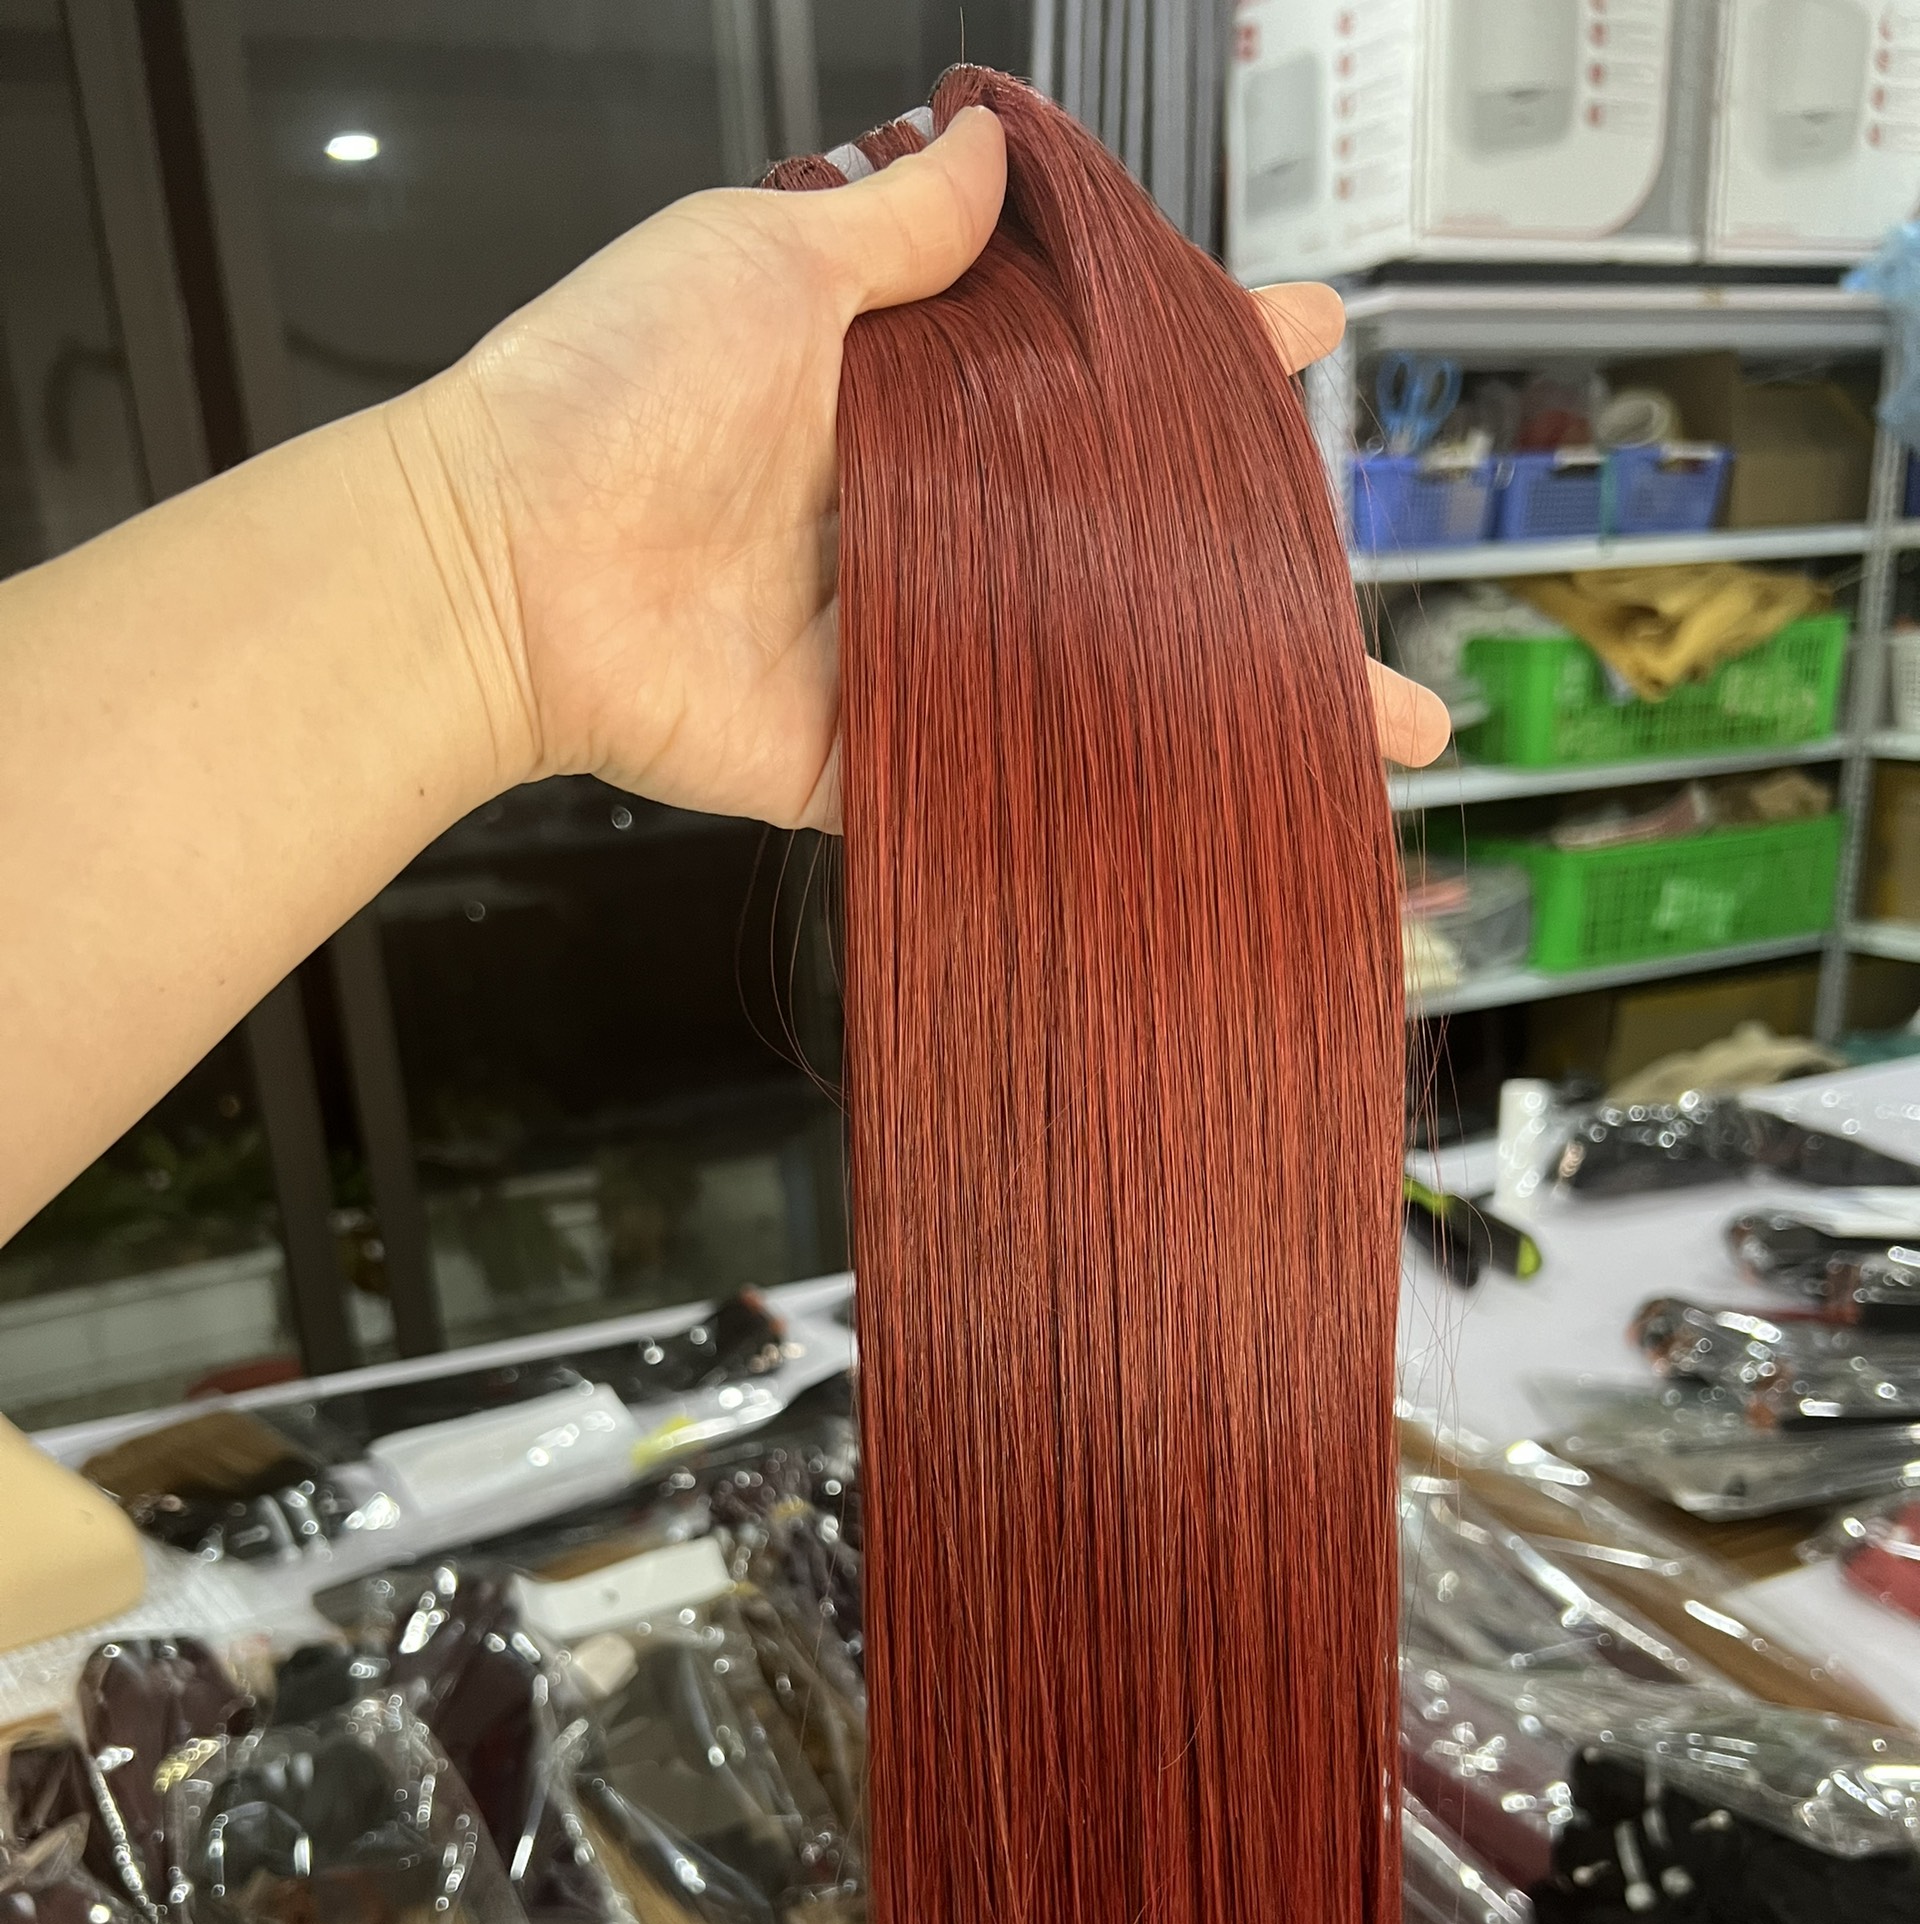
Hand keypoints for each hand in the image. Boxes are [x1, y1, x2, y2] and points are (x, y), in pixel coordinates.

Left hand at [400, 111, 1446, 832]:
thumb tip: (983, 146)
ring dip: (1227, 698)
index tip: (1306, 343)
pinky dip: (1120, 798)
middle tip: (1359, 582)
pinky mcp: (884, 747)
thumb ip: (898, 225)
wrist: (509, 568)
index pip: (1096, 369)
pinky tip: (1227, 814)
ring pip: (1097, 662)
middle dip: (1252, 560)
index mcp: (914, 391)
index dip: (1204, 357)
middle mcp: (931, 514)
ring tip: (1365, 731)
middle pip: (1121, 531)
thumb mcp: (768, 258)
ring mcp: (916, 637)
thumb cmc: (613, 390)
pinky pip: (1017, 772)